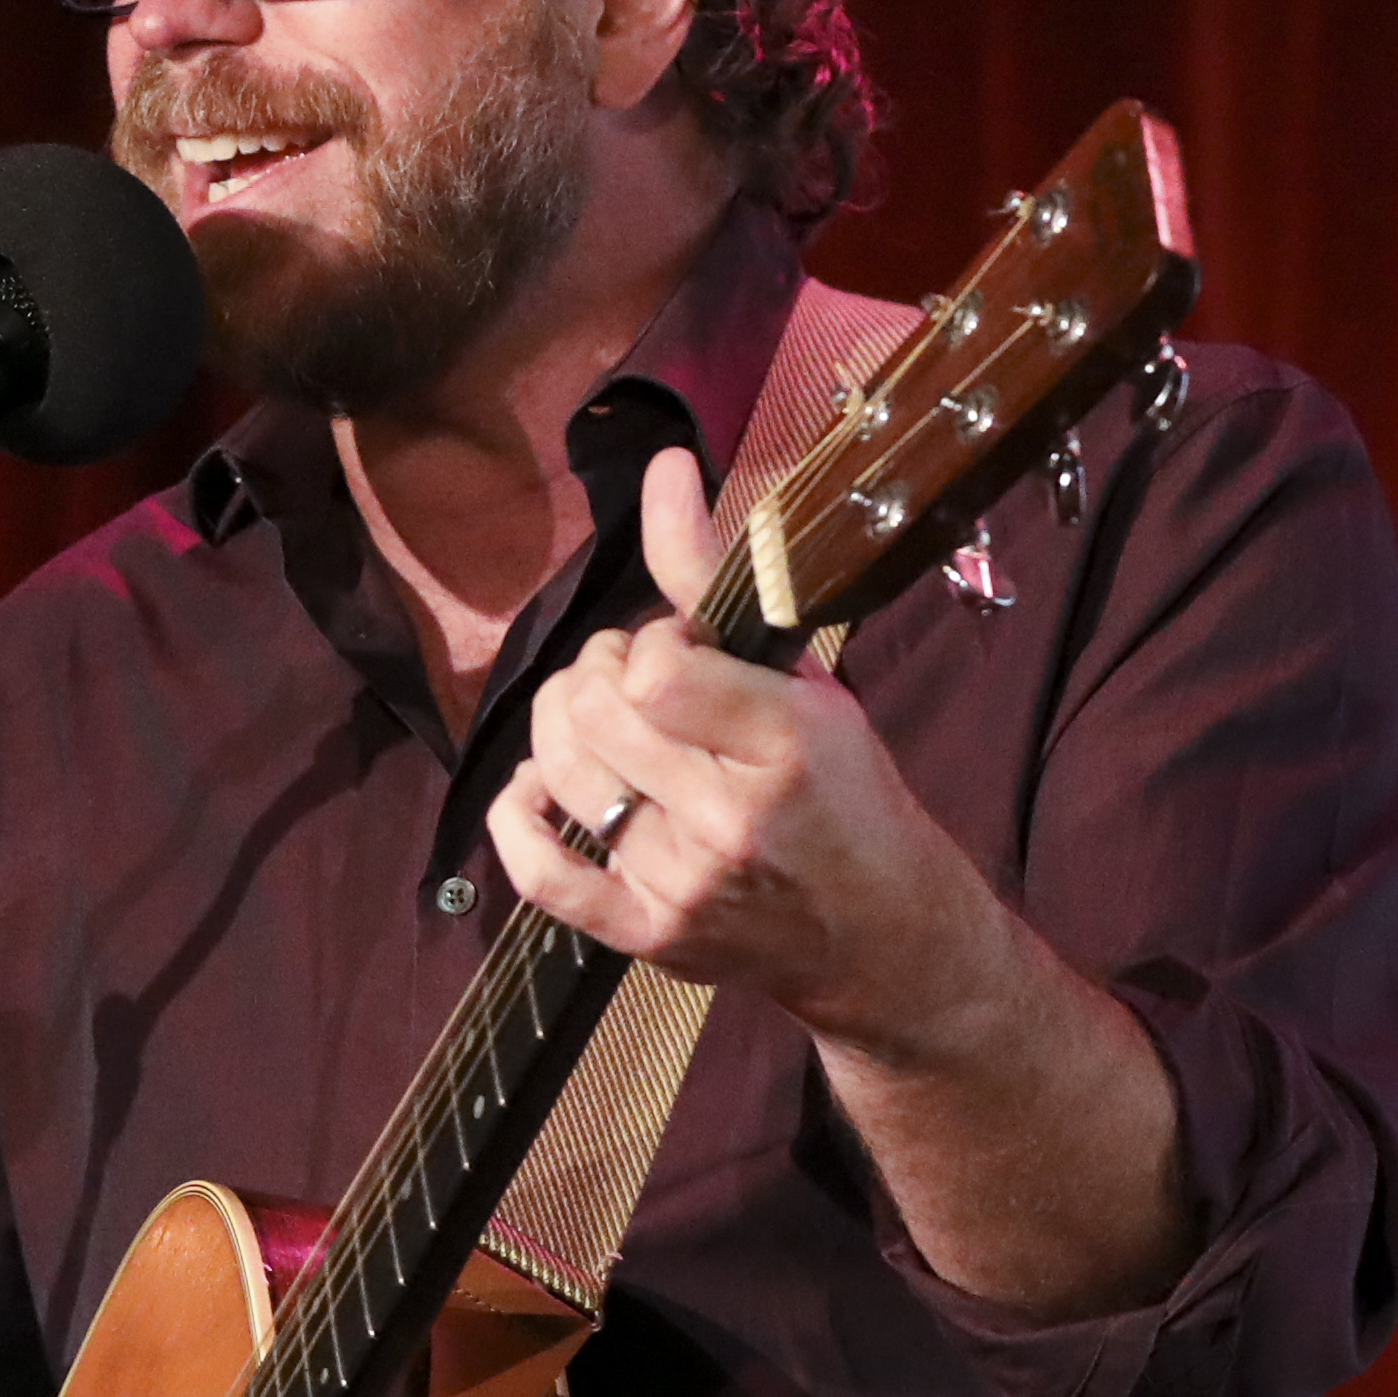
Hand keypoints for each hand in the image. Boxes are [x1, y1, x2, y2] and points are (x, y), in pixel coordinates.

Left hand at [485, 446, 1202, 1318]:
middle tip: (634, 684)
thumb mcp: (803, 680)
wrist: (879, 934)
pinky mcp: (644, 935)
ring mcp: (682, 884)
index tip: (677, 652)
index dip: (646, 644)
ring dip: (563, 730)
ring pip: (560, 773)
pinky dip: (518, 817)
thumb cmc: (842, 792)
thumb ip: (713, 575)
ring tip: (604, 727)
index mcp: (784, 743)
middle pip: (594, 711)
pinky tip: (536, 789)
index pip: (654, 666)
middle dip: (599, 675)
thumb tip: (662, 461)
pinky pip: (539, 873)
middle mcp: (730, 818)